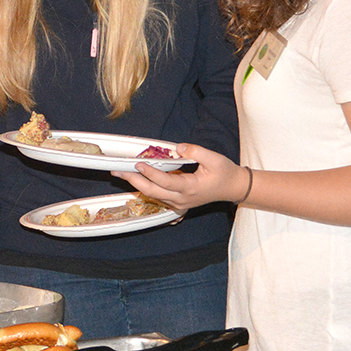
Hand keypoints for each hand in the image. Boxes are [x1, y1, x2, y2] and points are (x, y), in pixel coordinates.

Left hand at [111, 142, 247, 209]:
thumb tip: (178, 148)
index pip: (165, 181)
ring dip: (136, 184)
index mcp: (190, 188)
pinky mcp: (178, 202)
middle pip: (152, 192)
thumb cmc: (224, 173)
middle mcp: (181, 198)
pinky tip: (135, 180)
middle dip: (133, 180)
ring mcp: (179, 202)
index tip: (138, 163)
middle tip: (118, 171)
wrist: (233, 188)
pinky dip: (145, 188)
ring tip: (121, 173)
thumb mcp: (214, 158)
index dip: (150, 173)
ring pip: (152, 195)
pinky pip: (158, 197)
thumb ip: (195, 151)